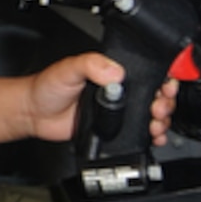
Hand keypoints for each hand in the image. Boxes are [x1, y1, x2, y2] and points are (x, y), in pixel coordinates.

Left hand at [26, 54, 176, 144]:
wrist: (34, 114)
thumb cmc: (48, 87)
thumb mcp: (69, 68)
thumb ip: (91, 64)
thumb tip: (114, 72)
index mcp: (112, 72)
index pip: (147, 72)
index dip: (163, 79)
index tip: (166, 86)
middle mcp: (119, 90)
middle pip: (155, 95)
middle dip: (165, 102)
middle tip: (158, 108)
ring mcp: (119, 111)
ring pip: (152, 115)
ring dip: (162, 120)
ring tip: (156, 123)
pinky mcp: (115, 129)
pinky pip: (140, 133)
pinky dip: (153, 136)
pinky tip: (155, 137)